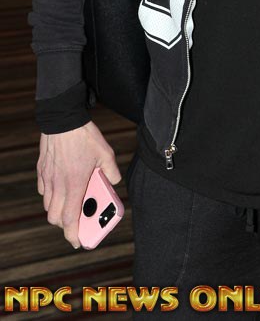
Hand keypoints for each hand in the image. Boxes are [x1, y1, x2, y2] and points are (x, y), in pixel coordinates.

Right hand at [37, 121, 121, 248]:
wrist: (63, 119)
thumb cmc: (84, 136)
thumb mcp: (106, 153)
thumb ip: (111, 171)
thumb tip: (114, 181)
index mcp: (75, 184)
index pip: (70, 219)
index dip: (73, 235)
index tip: (78, 242)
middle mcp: (58, 185)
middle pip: (55, 217)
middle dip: (65, 225)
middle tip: (76, 223)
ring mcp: (48, 178)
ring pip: (48, 205)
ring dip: (58, 211)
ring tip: (70, 205)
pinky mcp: (42, 170)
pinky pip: (43, 190)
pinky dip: (50, 195)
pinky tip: (60, 188)